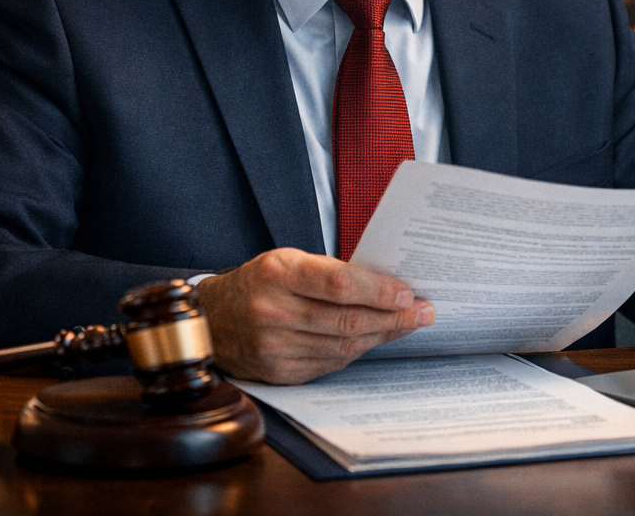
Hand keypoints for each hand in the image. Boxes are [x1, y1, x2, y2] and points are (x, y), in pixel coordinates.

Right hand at [195, 247, 433, 383]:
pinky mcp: (278, 372)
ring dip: (382, 336)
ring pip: (343, 345)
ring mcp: (273, 347)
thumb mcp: (288, 261)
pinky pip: (330, 363)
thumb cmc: (259, 282)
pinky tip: (375, 340)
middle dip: (393, 317)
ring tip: (408, 324)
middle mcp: (273, 312)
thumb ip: (331, 272)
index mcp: (278, 274)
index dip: (379, 291)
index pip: (339, 284)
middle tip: (424, 312)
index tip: (408, 293)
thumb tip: (387, 286)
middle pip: (347, 320)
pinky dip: (357, 351)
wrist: (210, 320)